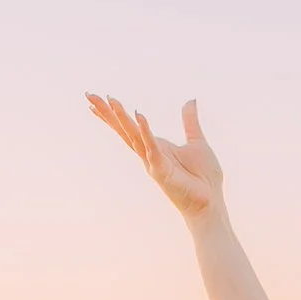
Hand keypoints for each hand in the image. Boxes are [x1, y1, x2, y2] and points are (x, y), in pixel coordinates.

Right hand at [87, 92, 222, 221]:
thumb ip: (190, 122)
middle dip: (108, 113)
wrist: (210, 203)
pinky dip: (146, 132)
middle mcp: (149, 155)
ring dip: (122, 118)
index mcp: (155, 147)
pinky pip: (152, 147)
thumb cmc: (203, 178)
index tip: (99, 100)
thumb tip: (190, 101)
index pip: (130, 128)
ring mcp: (153, 163)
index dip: (115, 114)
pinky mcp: (162, 170)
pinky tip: (139, 115)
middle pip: (124, 130)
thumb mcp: (196, 141)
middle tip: (90, 95)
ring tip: (110, 101)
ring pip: (134, 136)